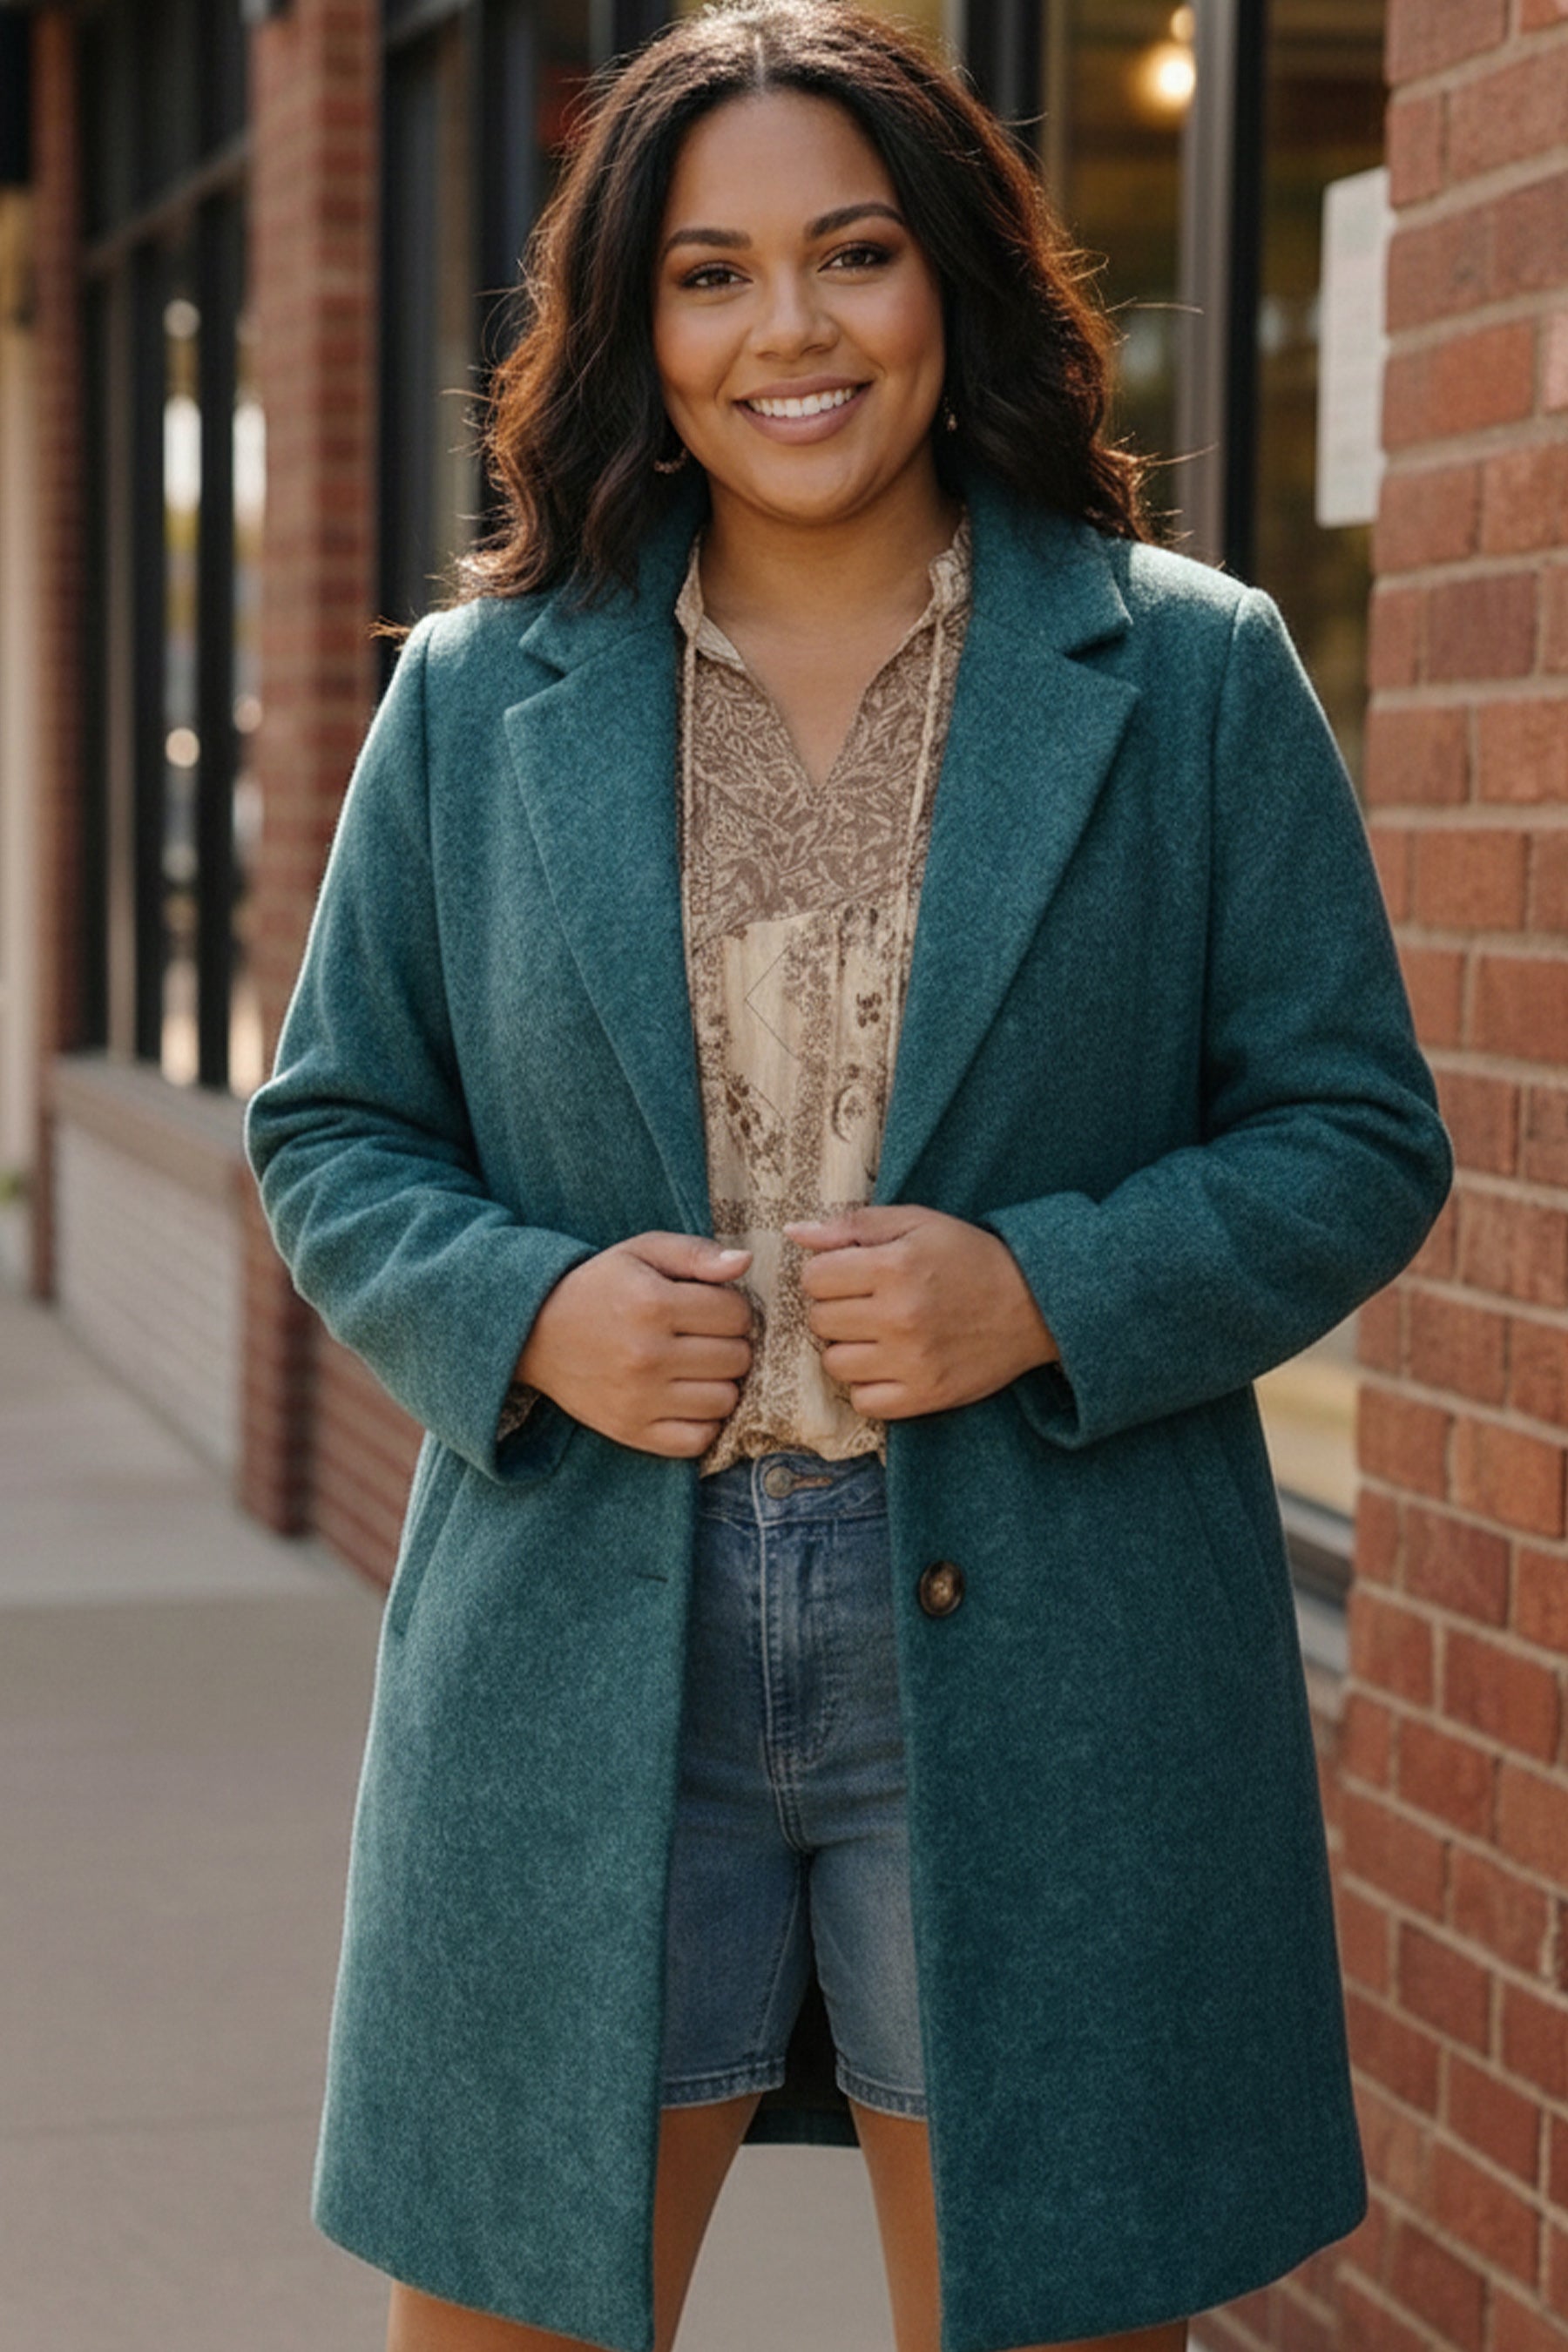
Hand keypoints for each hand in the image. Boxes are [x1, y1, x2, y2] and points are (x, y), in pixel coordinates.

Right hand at [517, 1233, 754, 1457]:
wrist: (535, 1333)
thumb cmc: (599, 1287)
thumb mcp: (642, 1252)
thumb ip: (696, 1253)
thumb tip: (745, 1263)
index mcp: (653, 1304)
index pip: (737, 1314)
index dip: (733, 1308)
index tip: (712, 1308)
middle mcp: (647, 1354)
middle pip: (737, 1358)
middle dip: (730, 1344)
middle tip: (705, 1337)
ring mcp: (640, 1398)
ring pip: (725, 1400)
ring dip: (720, 1383)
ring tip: (697, 1367)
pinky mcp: (632, 1431)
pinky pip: (699, 1440)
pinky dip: (704, 1422)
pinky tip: (687, 1399)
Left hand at [784, 1205, 1056, 1419]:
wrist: (1034, 1304)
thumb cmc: (969, 1257)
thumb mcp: (916, 1223)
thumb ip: (852, 1225)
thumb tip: (795, 1233)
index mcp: (895, 1267)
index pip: (814, 1278)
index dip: (825, 1273)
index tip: (849, 1273)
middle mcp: (900, 1316)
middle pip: (819, 1321)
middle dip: (835, 1308)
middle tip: (866, 1302)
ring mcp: (912, 1362)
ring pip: (834, 1363)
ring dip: (847, 1348)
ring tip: (876, 1334)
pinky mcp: (925, 1396)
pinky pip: (863, 1401)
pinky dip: (867, 1385)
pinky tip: (887, 1364)